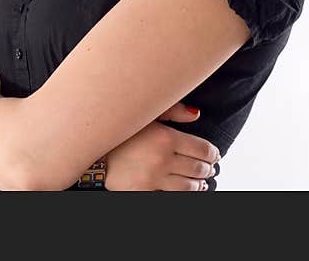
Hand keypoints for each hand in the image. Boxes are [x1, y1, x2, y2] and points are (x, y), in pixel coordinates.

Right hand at [104, 102, 219, 190]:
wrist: (94, 151)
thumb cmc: (122, 130)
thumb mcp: (146, 114)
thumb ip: (173, 111)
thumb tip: (196, 114)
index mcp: (166, 138)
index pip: (203, 149)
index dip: (213, 153)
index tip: (215, 154)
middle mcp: (162, 160)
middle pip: (199, 169)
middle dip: (208, 168)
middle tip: (211, 167)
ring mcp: (153, 179)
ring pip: (189, 187)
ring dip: (200, 184)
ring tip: (202, 181)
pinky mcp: (144, 193)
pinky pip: (173, 197)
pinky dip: (185, 194)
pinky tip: (189, 190)